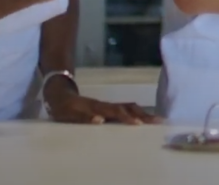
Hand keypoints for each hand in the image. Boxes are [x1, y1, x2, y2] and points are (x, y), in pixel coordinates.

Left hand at [46, 90, 160, 124]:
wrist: (60, 95)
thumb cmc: (64, 108)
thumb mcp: (68, 115)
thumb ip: (83, 118)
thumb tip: (100, 120)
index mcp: (98, 107)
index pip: (116, 112)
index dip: (128, 118)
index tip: (140, 124)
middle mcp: (105, 105)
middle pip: (128, 108)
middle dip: (143, 114)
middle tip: (158, 121)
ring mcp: (107, 105)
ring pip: (129, 107)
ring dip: (143, 113)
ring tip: (156, 119)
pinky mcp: (108, 107)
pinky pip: (125, 109)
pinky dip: (136, 113)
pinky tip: (144, 118)